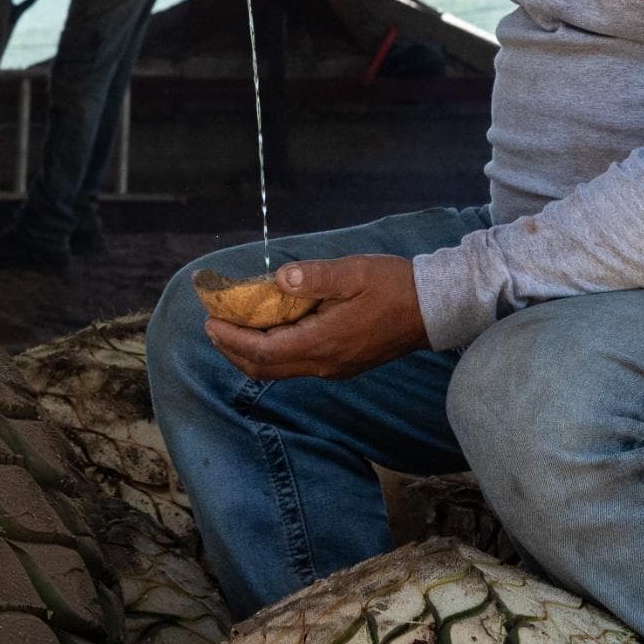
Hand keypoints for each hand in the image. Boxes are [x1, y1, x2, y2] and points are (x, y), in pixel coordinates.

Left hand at [205, 254, 428, 380]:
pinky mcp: (341, 365)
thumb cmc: (394, 286)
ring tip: (231, 331)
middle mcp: (324, 363)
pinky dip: (271, 354)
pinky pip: (294, 367)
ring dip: (250, 354)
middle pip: (265, 369)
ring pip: (279, 371)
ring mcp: (333, 368)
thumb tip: (278, 279)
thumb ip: (314, 277)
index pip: (264, 351)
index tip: (210, 320)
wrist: (432, 310)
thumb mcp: (354, 272)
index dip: (232, 339)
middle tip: (212, 326)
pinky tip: (266, 334)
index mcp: (324, 342)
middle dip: (232, 350)